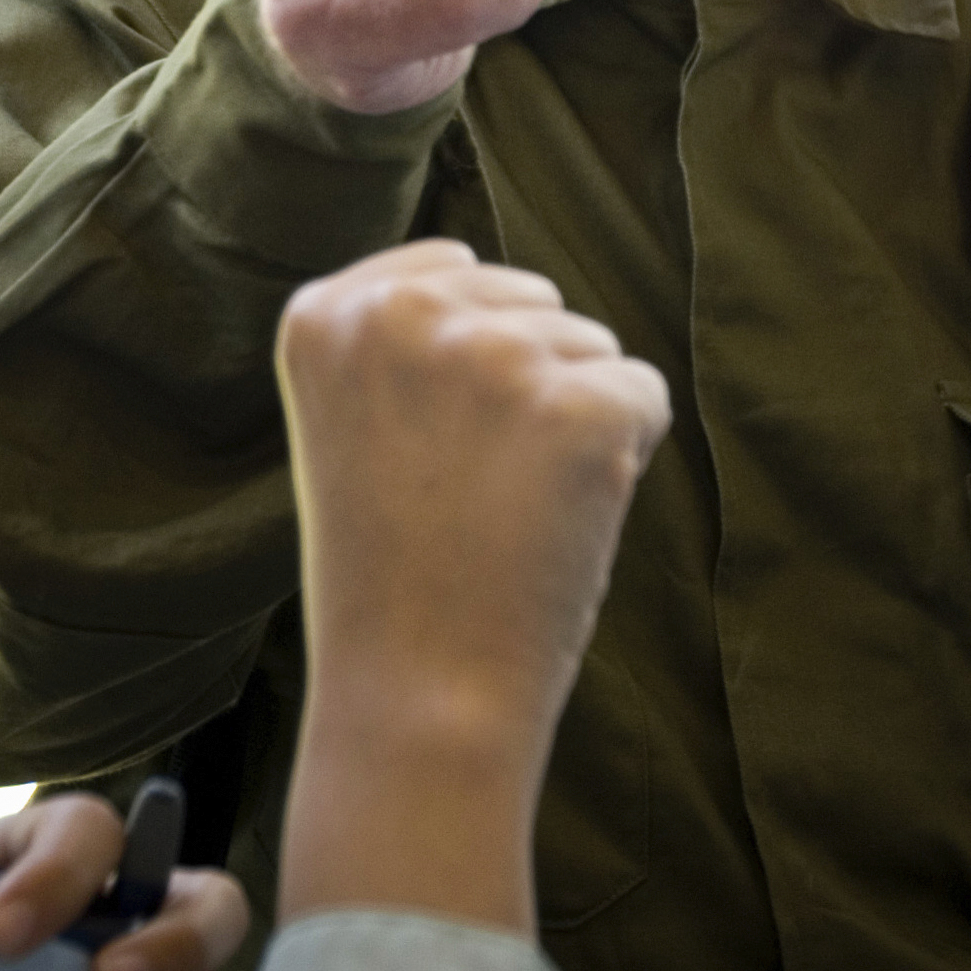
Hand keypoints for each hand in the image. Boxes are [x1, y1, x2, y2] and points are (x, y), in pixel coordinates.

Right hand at [273, 241, 672, 930]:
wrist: (418, 697)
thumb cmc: (392, 571)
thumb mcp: (354, 424)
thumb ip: (409, 342)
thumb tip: (517, 293)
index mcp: (327, 315)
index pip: (453, 272)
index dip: (463, 370)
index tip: (423, 450)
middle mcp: (403, 315)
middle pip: (531, 303)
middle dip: (527, 385)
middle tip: (469, 493)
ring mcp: (495, 356)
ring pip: (590, 348)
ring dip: (572, 422)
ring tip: (506, 514)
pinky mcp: (580, 405)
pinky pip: (642, 398)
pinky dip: (625, 461)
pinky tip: (559, 522)